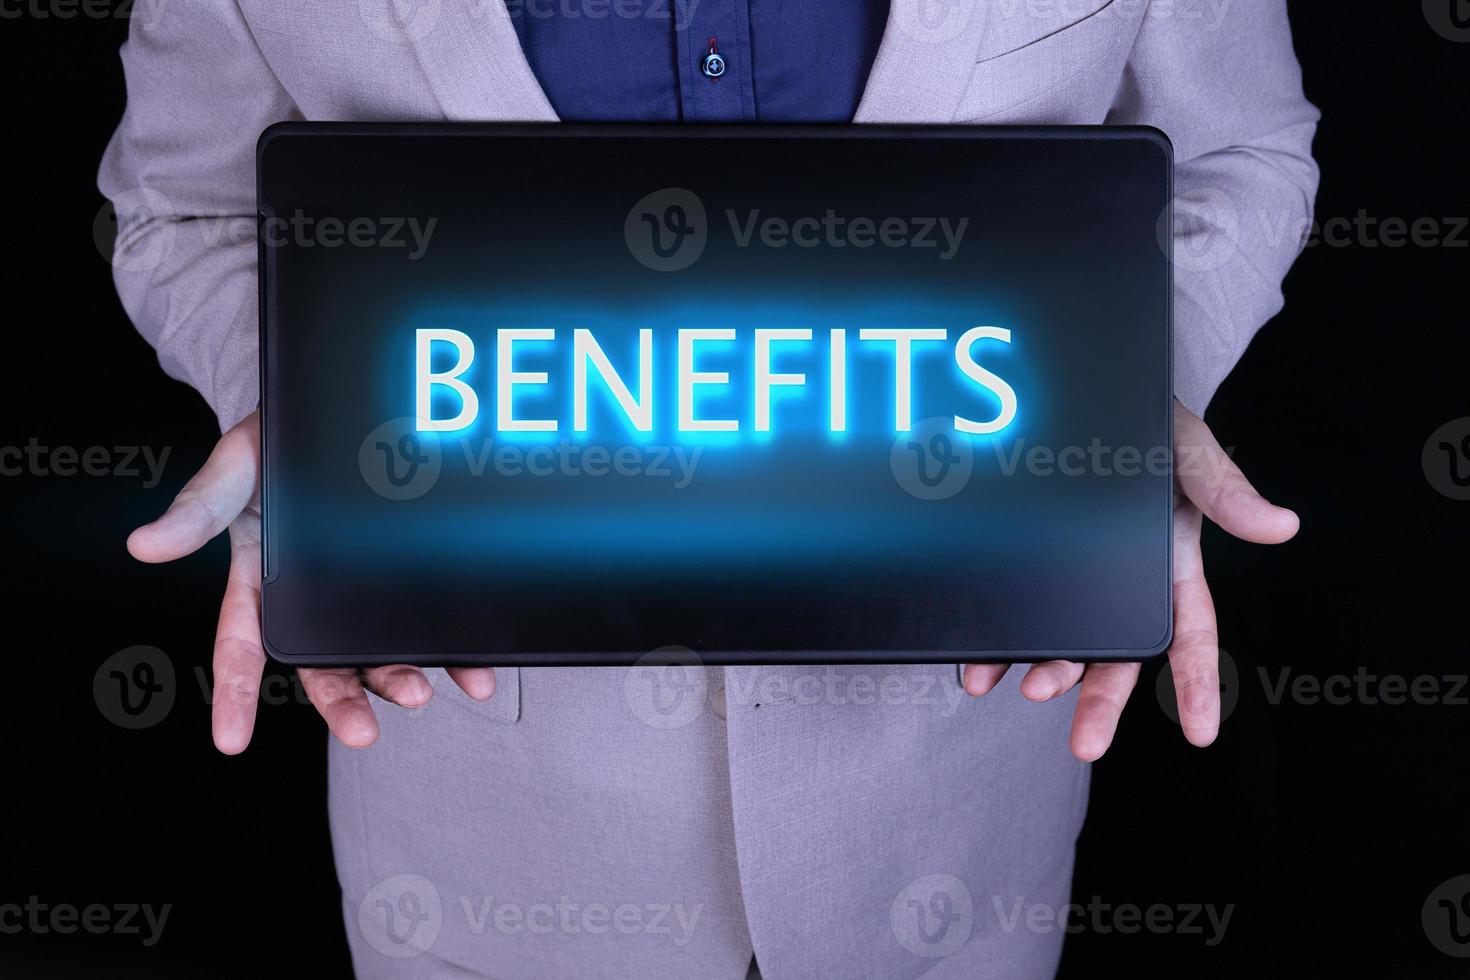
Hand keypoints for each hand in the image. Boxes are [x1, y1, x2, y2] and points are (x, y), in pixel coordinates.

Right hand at [127, 410, 495, 753]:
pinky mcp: (409, 573)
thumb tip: (145, 546)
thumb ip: (198, 509)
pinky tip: (475, 669)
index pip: (241, 646)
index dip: (235, 694)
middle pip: (323, 664)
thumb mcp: (233, 468)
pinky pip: (428, 617)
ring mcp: (363, 589)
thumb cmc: (271, 445)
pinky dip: (451, 649)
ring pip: (379, 650)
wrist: (333, 409)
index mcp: (260, 579)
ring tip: (422, 694)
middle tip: (362, 732)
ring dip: (400, 678)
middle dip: (342, 702)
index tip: (231, 740)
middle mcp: (312, 597)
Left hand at [962, 400, 1298, 760]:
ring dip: (1044, 672)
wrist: (1078, 395)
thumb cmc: (1146, 424)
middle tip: (1086, 745)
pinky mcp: (1023, 562)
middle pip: (1116, 656)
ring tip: (1023, 690)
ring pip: (1061, 641)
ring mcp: (1070, 575)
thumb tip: (1281, 526)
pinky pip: (1009, 610)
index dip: (1198, 684)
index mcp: (1169, 564)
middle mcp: (1120, 582)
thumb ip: (1224, 488)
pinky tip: (974, 667)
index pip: (1189, 633)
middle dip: (1101, 702)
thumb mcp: (1186, 449)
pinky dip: (993, 642)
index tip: (1201, 734)